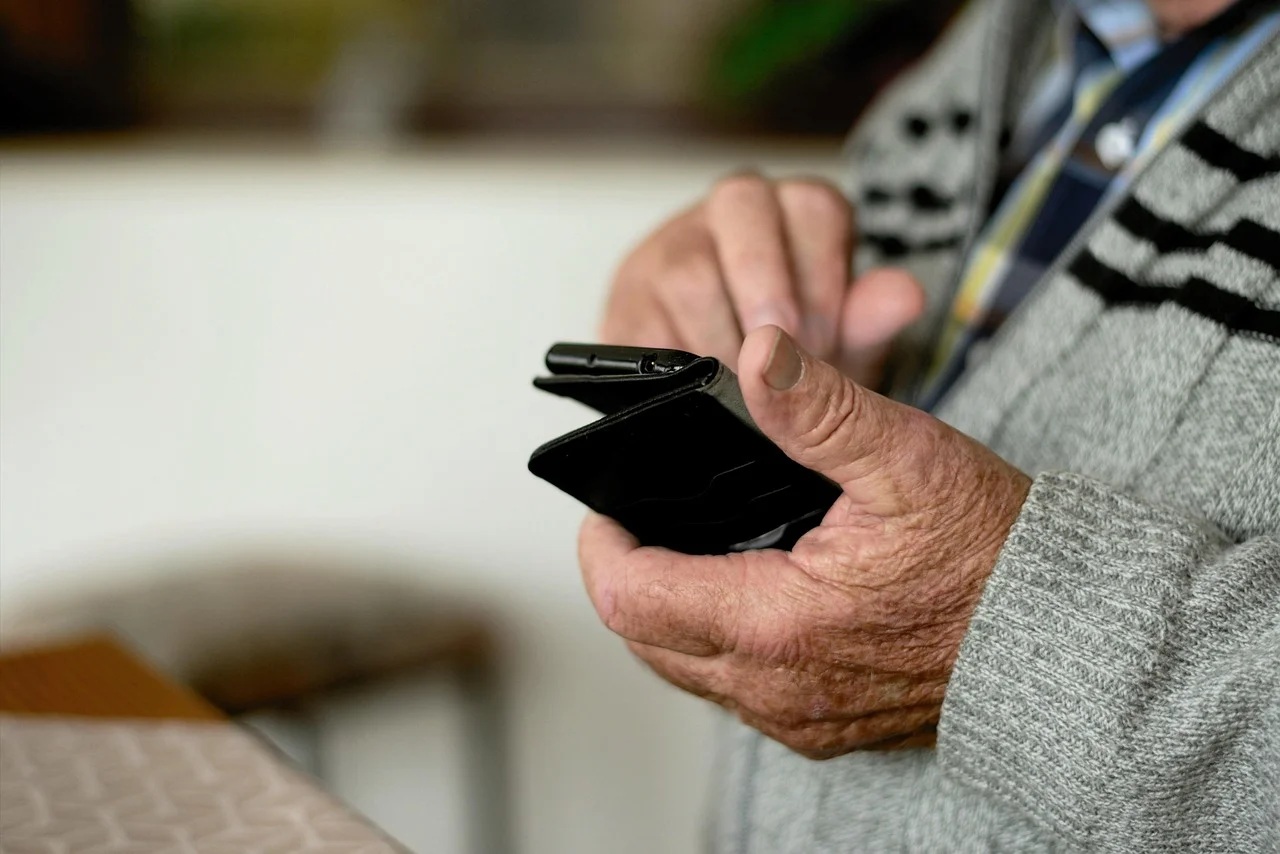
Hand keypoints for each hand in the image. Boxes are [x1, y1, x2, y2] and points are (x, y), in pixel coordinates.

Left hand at [578, 323, 1030, 757]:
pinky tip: (749, 593)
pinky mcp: (822, 727)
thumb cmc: (996, 555)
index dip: (602, 546)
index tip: (609, 506)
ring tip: (691, 548)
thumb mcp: (909, 460)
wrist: (1067, 641)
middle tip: (644, 521)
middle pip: (645, 641)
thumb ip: (821, 410)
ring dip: (671, 613)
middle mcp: (776, 689)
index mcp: (776, 625)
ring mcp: (798, 717)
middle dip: (630, 577)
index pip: (629, 597)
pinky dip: (720, 643)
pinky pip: (737, 691)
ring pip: (688, 670)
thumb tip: (757, 355)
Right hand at [601, 173, 924, 386]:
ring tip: (746, 392)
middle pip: (740, 205)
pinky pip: (639, 326)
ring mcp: (666, 251)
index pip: (814, 204)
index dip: (824, 273)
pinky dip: (674, 367)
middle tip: (782, 359)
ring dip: (722, 336)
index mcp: (792, 211)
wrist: (728, 405)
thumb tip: (904, 296)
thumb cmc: (795, 362)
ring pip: (685, 267)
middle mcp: (726, 215)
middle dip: (767, 288)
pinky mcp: (623, 307)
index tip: (826, 339)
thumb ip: (870, 322)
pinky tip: (700, 396)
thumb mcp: (843, 346)